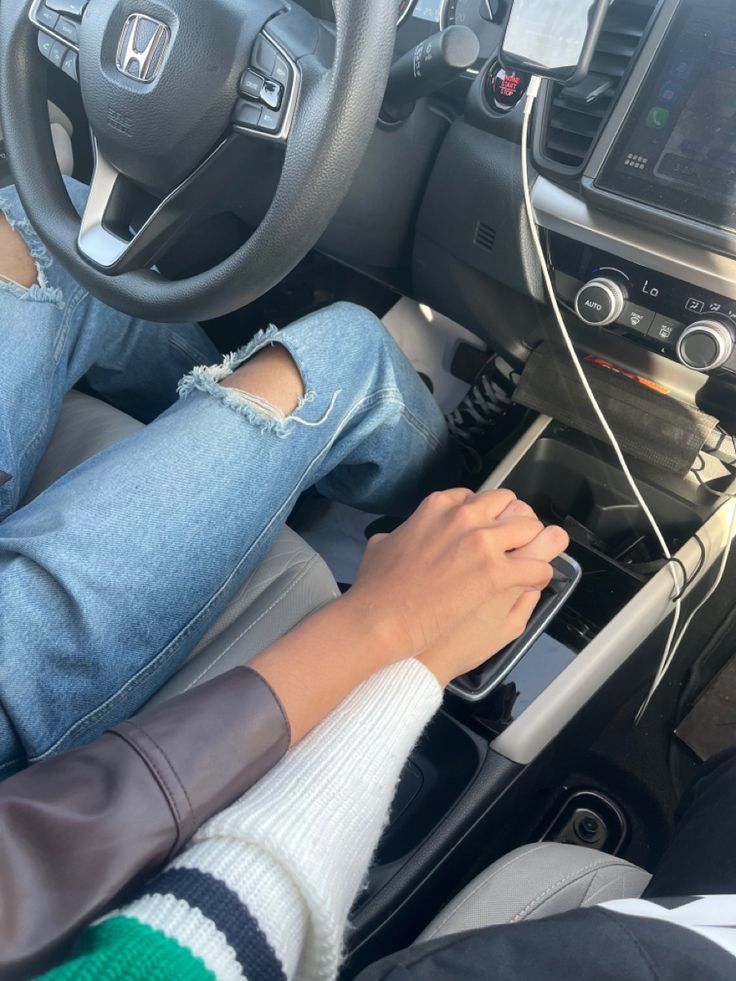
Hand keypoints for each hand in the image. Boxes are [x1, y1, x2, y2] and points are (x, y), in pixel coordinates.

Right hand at [345, 489, 560, 663]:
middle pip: (509, 504)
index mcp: (438, 506)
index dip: (485, 516)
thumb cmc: (375, 589)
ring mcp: (482, 542)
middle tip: (511, 546)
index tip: (485, 532)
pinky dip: (538, 575)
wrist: (380, 619)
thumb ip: (402, 533)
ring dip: (531, 545)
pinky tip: (531, 584)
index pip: (478, 497)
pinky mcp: (495, 573)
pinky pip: (536, 567)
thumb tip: (403, 535)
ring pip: (530, 529)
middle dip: (513, 523)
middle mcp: (464, 516)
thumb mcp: (381, 545)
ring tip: (526, 563)